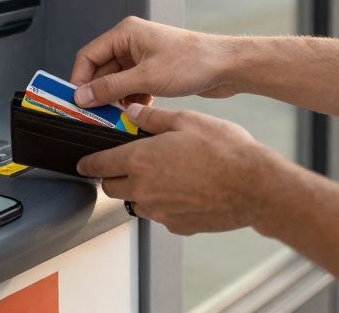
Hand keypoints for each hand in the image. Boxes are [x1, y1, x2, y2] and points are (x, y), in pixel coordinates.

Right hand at [71, 16, 238, 107]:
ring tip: (117, 116)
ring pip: (117, 81)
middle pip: (101, 70)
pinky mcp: (154, 70)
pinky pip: (132, 86)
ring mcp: (143, 56)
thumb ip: (111, 87)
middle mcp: (132, 42)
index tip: (75, 102)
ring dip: (116, 99)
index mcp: (126, 33)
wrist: (226, 66)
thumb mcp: (147, 77)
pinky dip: (131, 99)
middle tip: (94, 115)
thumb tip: (82, 95)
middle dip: (99, 93)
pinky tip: (137, 111)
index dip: (79, 80)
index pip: (88, 56)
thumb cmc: (193, 62)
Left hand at [76, 103, 286, 235]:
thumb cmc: (226, 151)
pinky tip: (184, 190)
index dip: (88, 163)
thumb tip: (131, 112)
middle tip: (125, 165)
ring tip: (162, 175)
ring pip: (135, 202)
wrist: (255, 186)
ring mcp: (160, 211)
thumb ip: (152, 118)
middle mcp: (144, 189)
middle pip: (111, 188)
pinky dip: (163, 204)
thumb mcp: (187, 120)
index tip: (83, 164)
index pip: (99, 164)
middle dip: (112, 177)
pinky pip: (160, 214)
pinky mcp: (177, 225)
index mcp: (141, 160)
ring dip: (138, 191)